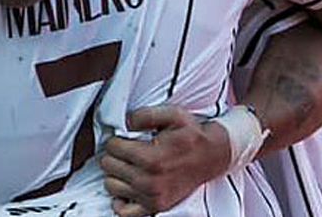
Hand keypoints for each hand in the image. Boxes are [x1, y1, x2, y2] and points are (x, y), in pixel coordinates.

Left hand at [100, 106, 230, 216]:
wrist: (213, 155)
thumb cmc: (192, 135)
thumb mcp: (172, 114)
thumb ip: (144, 115)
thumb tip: (125, 123)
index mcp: (151, 158)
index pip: (112, 147)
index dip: (116, 139)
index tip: (125, 138)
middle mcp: (149, 181)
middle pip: (108, 165)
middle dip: (115, 155)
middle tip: (128, 150)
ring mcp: (152, 196)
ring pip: (111, 185)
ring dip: (116, 174)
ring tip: (129, 165)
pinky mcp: (156, 206)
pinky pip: (123, 211)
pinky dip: (121, 199)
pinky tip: (129, 186)